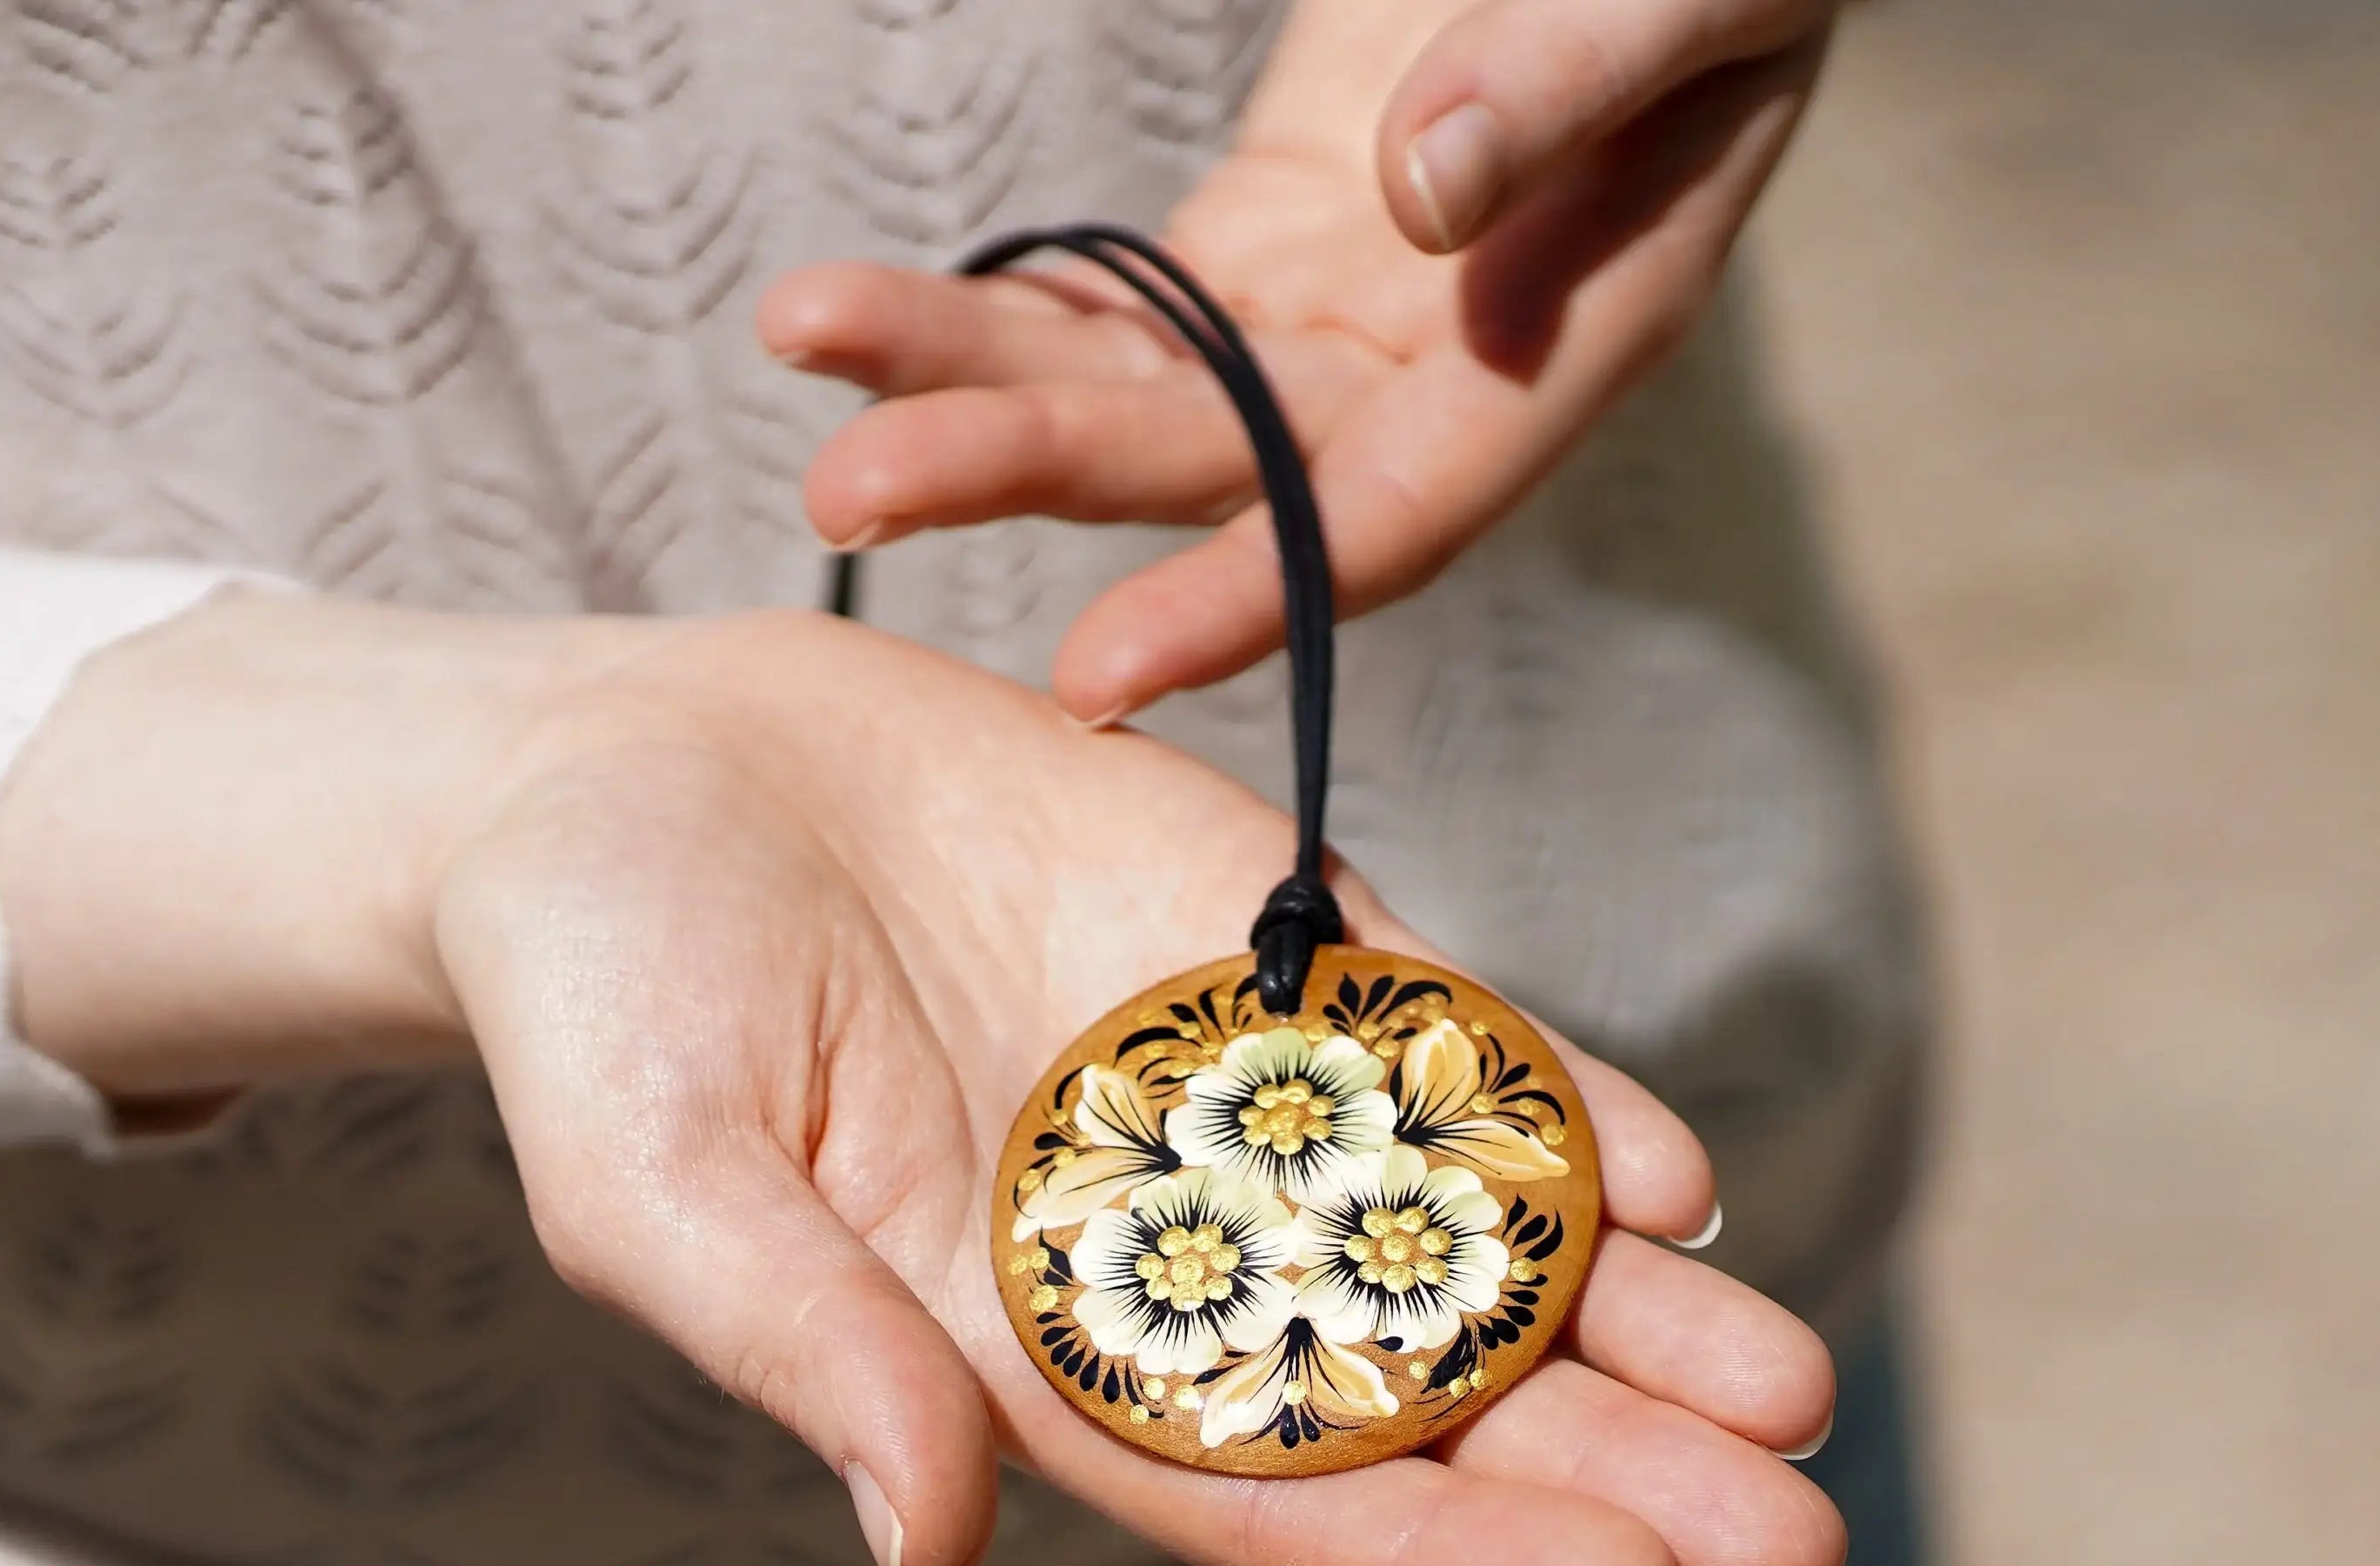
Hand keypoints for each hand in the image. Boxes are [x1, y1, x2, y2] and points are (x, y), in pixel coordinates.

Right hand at [0, 594, 1843, 1565]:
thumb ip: (812, 1352)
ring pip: (1450, 1226)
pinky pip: (1426, 1044)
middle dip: (1599, 1464)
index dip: (1437, 1548)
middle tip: (1799, 1542)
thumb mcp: (668, 1180)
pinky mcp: (1244, 940)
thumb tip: (936, 1554)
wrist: (630, 771)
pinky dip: (1549, 1106)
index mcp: (1019, 1342)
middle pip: (1404, 1385)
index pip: (1257, 1486)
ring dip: (1625, 1311)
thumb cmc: (606, 992)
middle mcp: (1149, 1237)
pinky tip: (1673, 1176)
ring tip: (1792, 1381)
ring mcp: (1214, 1087)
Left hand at [759, 0, 1835, 721]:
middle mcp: (1433, 370)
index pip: (1390, 519)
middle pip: (1210, 467)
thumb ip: (1574, 76)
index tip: (1096, 675)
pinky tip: (865, 323)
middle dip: (1026, 472)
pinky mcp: (1269, 240)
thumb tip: (1419, 197)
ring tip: (805, 342)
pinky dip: (1001, 317)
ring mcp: (1338, 313)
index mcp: (1564, 341)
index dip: (1246, 600)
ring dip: (970, 386)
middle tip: (847, 488)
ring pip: (1134, 389)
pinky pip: (1122, 309)